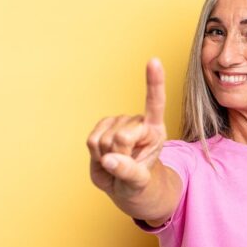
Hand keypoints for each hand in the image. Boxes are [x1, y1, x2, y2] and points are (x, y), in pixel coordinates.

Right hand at [86, 58, 167, 199]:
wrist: (126, 185)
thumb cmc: (139, 183)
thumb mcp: (139, 183)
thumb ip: (128, 172)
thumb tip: (108, 160)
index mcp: (155, 131)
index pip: (155, 103)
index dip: (154, 82)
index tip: (153, 61)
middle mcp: (137, 121)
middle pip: (120, 137)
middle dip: (119, 157)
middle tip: (126, 166)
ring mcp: (118, 121)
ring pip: (104, 140)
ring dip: (107, 157)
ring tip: (118, 162)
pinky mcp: (102, 126)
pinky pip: (91, 140)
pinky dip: (95, 154)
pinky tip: (106, 156)